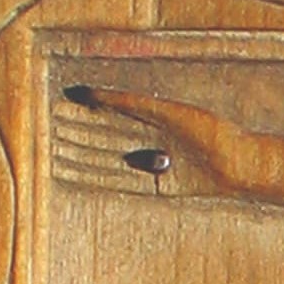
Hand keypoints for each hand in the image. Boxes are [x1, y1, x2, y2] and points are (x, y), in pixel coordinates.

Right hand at [51, 84, 237, 195]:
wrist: (235, 164)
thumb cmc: (206, 131)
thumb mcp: (166, 112)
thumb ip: (130, 104)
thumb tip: (96, 95)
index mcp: (155, 117)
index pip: (112, 112)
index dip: (88, 108)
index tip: (64, 101)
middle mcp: (151, 141)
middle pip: (107, 136)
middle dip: (79, 131)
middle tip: (48, 126)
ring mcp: (151, 165)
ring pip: (109, 159)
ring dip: (81, 155)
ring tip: (54, 148)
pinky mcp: (154, 187)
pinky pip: (120, 182)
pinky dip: (96, 176)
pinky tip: (74, 171)